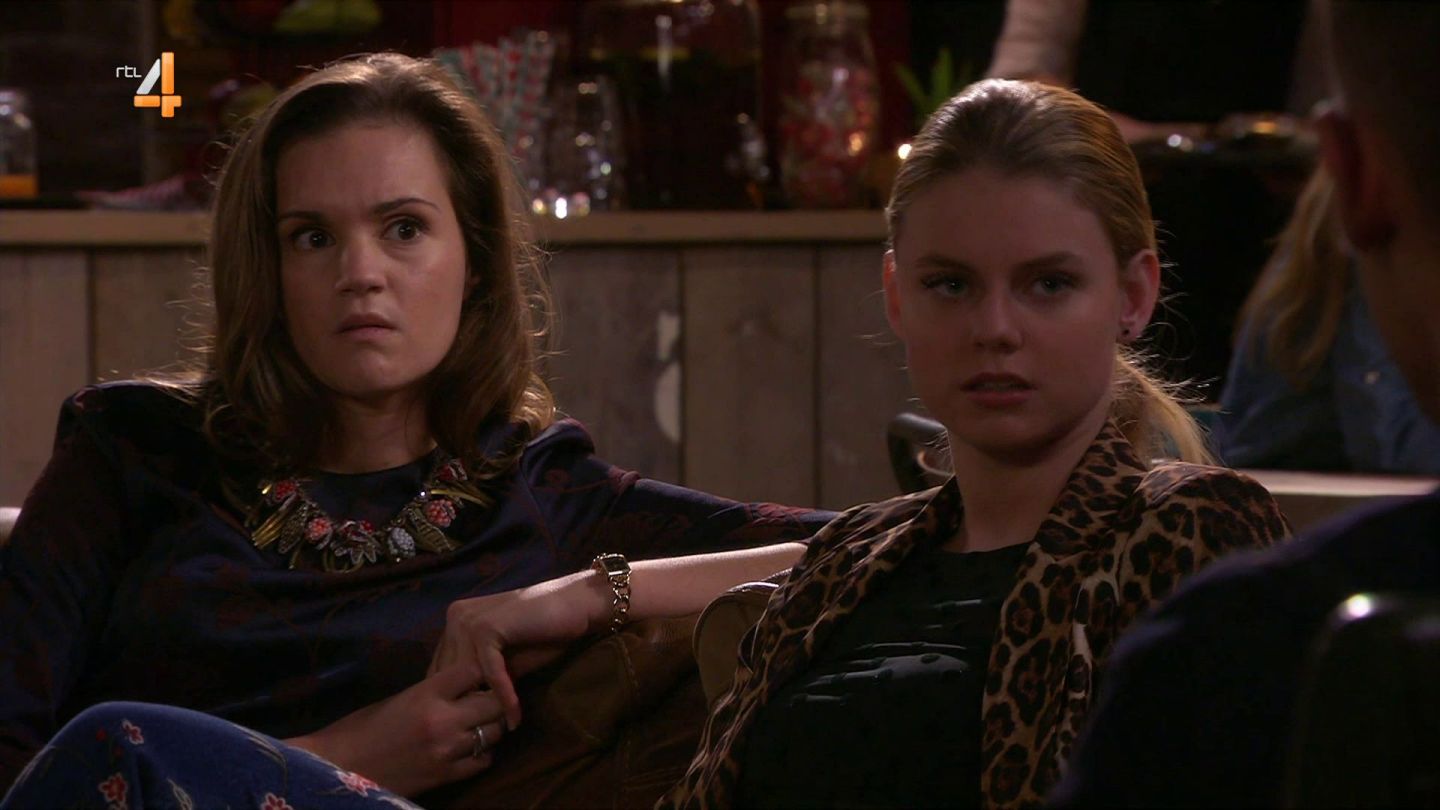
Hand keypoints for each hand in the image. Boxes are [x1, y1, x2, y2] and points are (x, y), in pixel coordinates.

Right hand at [286, 664, 506, 796]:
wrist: (339, 765)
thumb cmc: (363, 726)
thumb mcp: (400, 698)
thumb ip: (434, 691)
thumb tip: (465, 684)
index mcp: (426, 692)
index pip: (474, 669)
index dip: (482, 669)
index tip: (483, 673)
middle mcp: (442, 719)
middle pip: (494, 702)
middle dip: (497, 699)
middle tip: (491, 699)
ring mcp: (447, 750)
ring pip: (494, 732)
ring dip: (492, 727)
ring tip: (481, 723)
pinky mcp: (446, 776)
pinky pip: (483, 761)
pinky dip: (482, 753)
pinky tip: (471, 749)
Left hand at [430, 571, 610, 729]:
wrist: (575, 603)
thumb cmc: (544, 631)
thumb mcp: (506, 657)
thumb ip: (482, 674)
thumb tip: (465, 710)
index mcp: (456, 619)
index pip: (443, 666)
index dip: (455, 696)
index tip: (470, 725)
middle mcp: (456, 617)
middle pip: (450, 672)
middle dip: (467, 704)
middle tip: (483, 736)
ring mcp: (469, 620)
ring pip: (468, 675)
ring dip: (485, 705)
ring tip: (498, 733)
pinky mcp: (488, 628)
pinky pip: (490, 672)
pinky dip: (504, 696)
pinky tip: (515, 717)